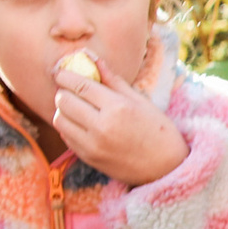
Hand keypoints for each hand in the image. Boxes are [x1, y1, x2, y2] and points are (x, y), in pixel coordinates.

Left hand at [52, 57, 186, 186]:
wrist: (167, 169)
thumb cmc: (159, 132)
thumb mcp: (142, 102)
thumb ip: (114, 81)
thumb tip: (93, 59)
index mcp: (119, 108)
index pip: (81, 85)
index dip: (66, 76)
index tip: (61, 71)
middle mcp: (102, 126)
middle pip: (64, 101)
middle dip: (63, 91)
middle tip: (70, 89)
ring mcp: (93, 145)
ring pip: (59, 119)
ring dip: (63, 110)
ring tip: (75, 107)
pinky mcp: (88, 158)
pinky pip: (65, 136)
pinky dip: (68, 126)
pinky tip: (81, 123)